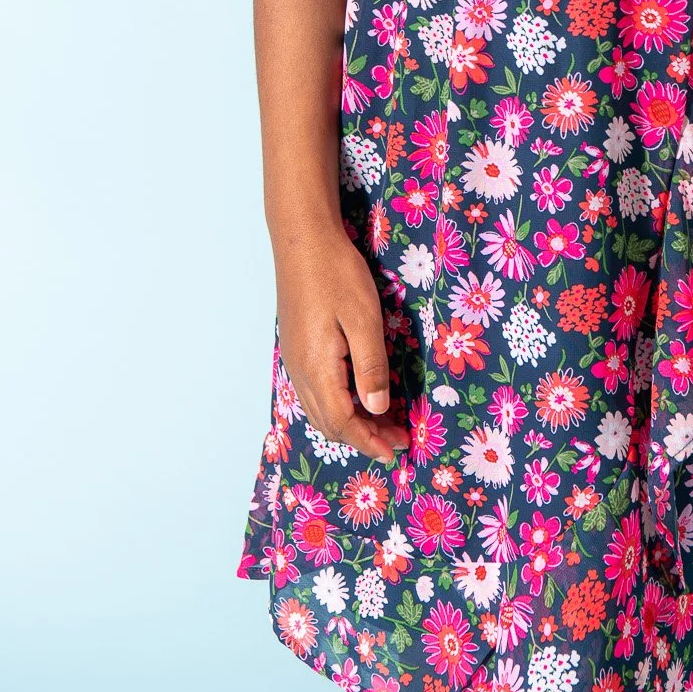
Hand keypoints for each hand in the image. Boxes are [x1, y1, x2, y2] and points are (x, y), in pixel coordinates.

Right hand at [275, 227, 408, 464]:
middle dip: (364, 437)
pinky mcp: (296, 349)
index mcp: (317, 368)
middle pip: (330, 423)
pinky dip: (338, 406)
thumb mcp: (364, 318)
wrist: (302, 241)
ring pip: (320, 411)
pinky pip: (315, 393)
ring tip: (383, 423)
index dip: (369, 441)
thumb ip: (371, 367)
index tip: (396, 450)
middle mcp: (300, 372)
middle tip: (398, 438)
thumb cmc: (337, 274)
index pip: (343, 423)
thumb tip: (378, 410)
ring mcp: (295, 361)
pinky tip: (357, 397)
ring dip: (351, 424)